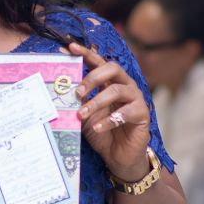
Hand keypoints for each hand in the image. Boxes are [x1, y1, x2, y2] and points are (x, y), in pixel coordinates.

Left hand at [69, 42, 150, 179]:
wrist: (117, 156)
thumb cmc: (101, 131)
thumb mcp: (85, 115)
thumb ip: (78, 101)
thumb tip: (61, 90)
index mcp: (110, 82)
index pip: (99, 62)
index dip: (86, 53)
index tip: (70, 47)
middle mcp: (124, 85)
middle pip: (112, 68)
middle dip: (92, 77)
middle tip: (77, 92)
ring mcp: (135, 99)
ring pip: (118, 90)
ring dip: (97, 102)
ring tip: (82, 114)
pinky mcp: (142, 114)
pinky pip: (127, 112)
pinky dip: (109, 120)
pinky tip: (97, 128)